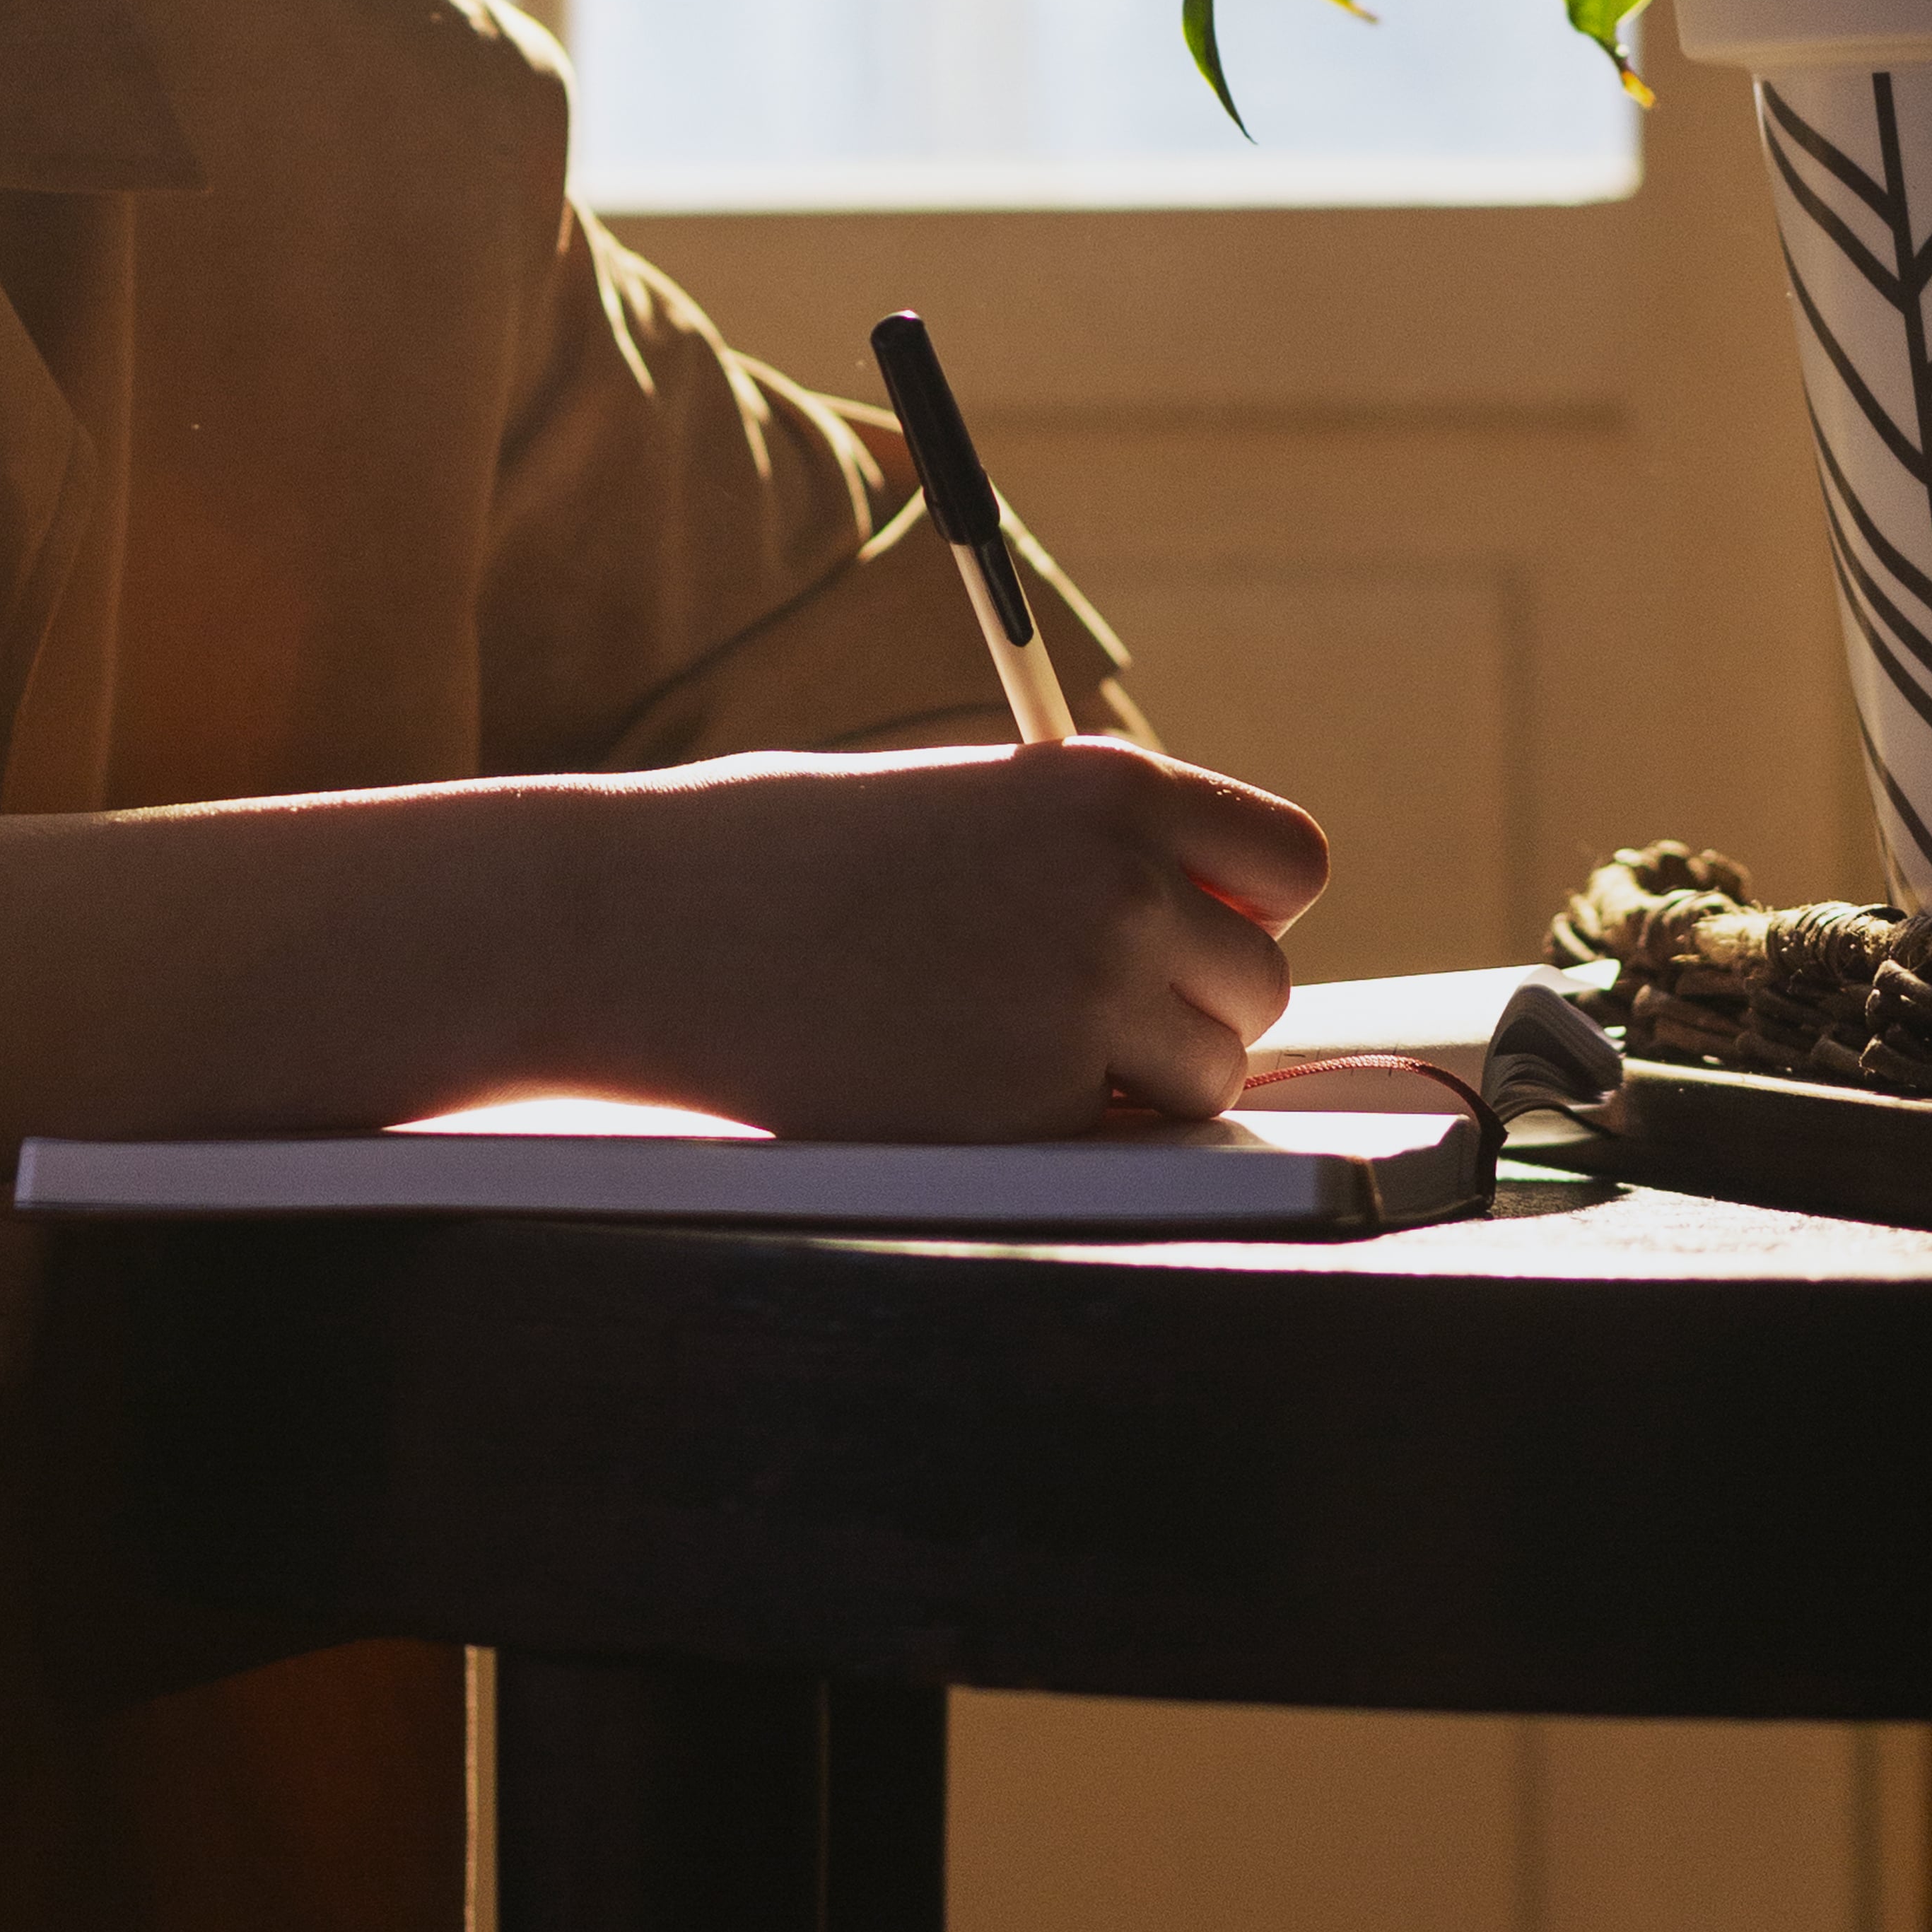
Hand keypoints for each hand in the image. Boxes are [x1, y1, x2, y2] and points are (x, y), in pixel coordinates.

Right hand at [537, 736, 1326, 1139]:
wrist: (643, 923)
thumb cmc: (782, 853)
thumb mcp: (957, 801)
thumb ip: (1085, 850)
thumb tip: (1202, 928)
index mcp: (1104, 786)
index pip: (1288, 861)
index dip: (1242, 903)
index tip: (1187, 925)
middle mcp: (1117, 885)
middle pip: (1260, 982)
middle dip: (1185, 1004)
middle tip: (1064, 1000)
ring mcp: (1080, 1003)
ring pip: (1210, 1077)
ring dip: (1140, 1079)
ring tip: (1008, 1042)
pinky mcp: (1030, 1112)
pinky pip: (1126, 1145)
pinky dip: (1072, 1134)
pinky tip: (967, 1084)